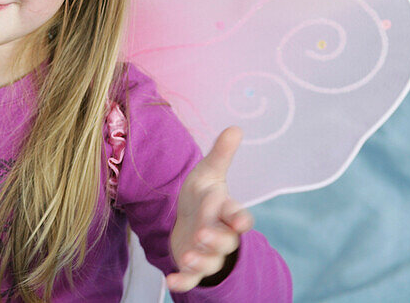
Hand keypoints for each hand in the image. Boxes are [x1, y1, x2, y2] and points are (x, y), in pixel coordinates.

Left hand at [167, 126, 253, 291]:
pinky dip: (182, 282)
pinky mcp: (192, 267)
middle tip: (202, 234)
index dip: (239, 218)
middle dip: (215, 239)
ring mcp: (207, 253)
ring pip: (209, 262)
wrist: (189, 219)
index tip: (240, 222)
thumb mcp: (209, 172)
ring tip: (186, 256)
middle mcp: (221, 235)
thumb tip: (235, 128)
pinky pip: (191, 279)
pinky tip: (170, 282)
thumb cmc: (203, 195)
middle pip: (225, 241)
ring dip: (200, 261)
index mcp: (226, 211)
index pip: (239, 216)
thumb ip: (221, 154)